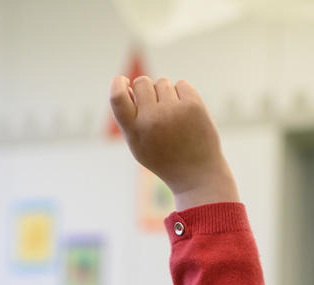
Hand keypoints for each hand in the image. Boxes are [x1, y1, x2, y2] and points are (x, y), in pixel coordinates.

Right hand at [109, 75, 237, 210]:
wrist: (196, 173)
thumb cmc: (163, 157)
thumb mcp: (138, 144)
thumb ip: (129, 118)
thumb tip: (128, 85)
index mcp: (134, 131)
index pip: (117, 97)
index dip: (118, 84)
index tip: (124, 82)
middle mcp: (151, 119)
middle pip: (142, 82)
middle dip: (146, 89)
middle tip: (155, 107)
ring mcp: (173, 111)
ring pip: (162, 82)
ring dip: (166, 94)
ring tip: (172, 116)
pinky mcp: (193, 105)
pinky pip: (181, 84)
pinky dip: (182, 94)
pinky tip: (185, 113)